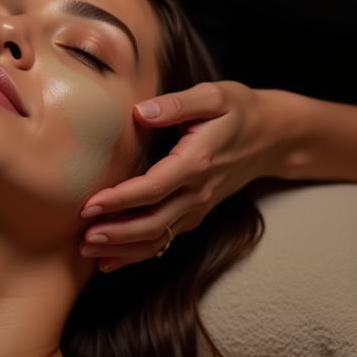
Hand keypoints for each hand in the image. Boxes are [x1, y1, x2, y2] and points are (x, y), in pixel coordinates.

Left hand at [78, 82, 280, 269]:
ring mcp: (198, 207)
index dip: (120, 200)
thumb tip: (140, 111)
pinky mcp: (196, 213)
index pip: (153, 188)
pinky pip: (166, 239)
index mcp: (197, 162)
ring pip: (159, 238)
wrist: (274, 136)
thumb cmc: (239, 110)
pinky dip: (138, 253)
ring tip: (88, 251)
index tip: (89, 204)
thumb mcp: (213, 96)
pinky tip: (110, 261)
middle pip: (153, 223)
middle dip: (116, 234)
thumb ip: (176, 103)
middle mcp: (198, 192)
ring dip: (123, 249)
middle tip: (82, 238)